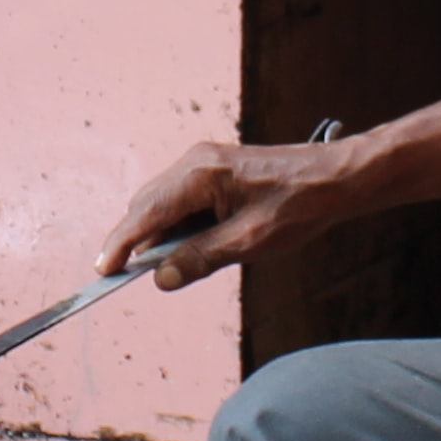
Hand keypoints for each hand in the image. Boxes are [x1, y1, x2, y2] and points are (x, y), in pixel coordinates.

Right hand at [97, 134, 354, 287]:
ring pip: (162, 204)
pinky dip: (179, 225)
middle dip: (138, 243)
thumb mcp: (248, 242)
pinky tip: (195, 246)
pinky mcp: (215, 171)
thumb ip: (200, 259)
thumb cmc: (299, 206)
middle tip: (139, 278)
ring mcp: (204, 163)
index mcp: (200, 175)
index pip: (144, 214)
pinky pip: (181, 200)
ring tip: (174, 266)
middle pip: (146, 207)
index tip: (103, 272)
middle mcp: (195, 162)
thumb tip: (160, 278)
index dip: (119, 245)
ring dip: (160, 236)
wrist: (337, 179)